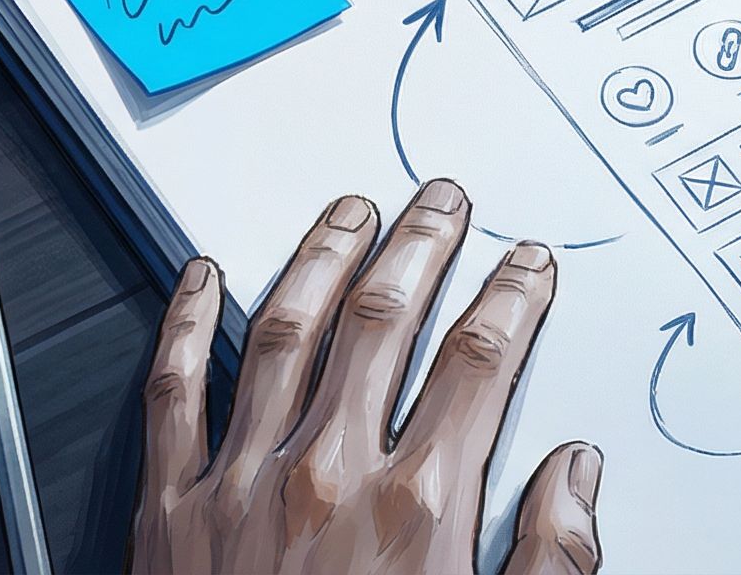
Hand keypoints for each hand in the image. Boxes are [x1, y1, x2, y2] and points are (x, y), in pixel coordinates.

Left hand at [130, 180, 601, 574]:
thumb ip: (550, 562)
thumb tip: (573, 477)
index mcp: (418, 513)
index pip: (481, 359)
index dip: (512, 294)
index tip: (526, 266)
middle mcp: (328, 479)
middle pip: (386, 318)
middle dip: (423, 243)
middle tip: (442, 202)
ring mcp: (241, 487)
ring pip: (285, 328)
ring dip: (323, 253)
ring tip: (349, 211)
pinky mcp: (167, 513)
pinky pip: (173, 392)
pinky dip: (186, 322)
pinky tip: (202, 277)